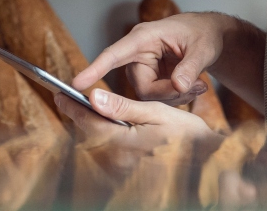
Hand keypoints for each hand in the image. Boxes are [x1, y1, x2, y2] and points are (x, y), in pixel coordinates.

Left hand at [56, 87, 217, 177]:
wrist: (207, 160)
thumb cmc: (186, 135)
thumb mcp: (154, 112)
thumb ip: (122, 106)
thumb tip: (94, 97)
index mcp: (123, 144)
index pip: (89, 123)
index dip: (72, 107)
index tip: (60, 94)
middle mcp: (120, 160)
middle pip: (90, 135)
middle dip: (78, 116)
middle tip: (66, 99)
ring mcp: (124, 169)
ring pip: (97, 144)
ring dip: (89, 126)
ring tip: (82, 110)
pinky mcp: (130, 171)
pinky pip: (108, 152)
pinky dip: (102, 137)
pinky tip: (104, 126)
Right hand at [73, 12, 232, 104]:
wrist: (207, 35)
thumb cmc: (202, 33)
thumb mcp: (202, 48)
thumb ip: (190, 67)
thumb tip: (178, 86)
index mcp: (143, 37)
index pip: (114, 54)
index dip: (96, 68)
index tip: (77, 84)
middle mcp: (138, 54)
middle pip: (141, 87)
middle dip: (168, 92)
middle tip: (196, 86)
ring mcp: (143, 69)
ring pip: (149, 97)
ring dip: (175, 96)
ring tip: (199, 83)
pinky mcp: (151, 81)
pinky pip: (157, 100)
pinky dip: (177, 97)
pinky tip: (194, 86)